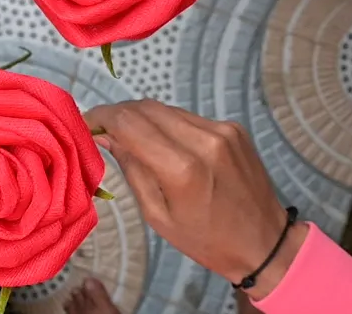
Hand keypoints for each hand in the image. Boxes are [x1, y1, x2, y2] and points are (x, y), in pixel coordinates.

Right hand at [84, 100, 306, 299]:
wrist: (266, 243)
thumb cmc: (207, 240)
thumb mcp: (158, 216)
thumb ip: (132, 169)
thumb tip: (106, 137)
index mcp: (181, 168)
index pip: (128, 122)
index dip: (100, 117)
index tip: (86, 123)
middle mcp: (203, 140)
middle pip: (145, 107)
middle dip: (118, 114)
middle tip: (102, 129)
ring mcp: (222, 130)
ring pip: (166, 109)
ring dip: (142, 118)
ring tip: (130, 136)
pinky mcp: (233, 128)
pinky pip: (188, 117)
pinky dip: (168, 124)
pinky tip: (164, 143)